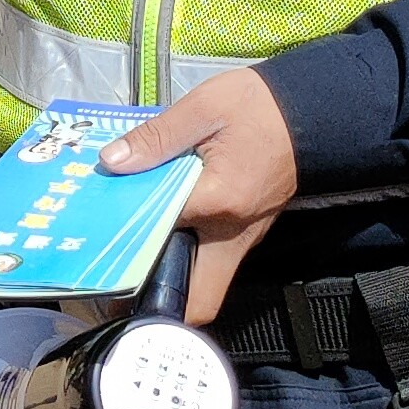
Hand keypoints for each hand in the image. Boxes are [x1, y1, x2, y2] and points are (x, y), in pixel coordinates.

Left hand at [100, 69, 301, 324]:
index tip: (98, 242)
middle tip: (118, 279)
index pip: (160, 237)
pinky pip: (212, 259)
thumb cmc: (258, 108)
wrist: (310, 113)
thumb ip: (156, 137)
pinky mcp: (246, 234)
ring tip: (128, 253)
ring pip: (204, 283)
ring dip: (169, 276)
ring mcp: (243, 240)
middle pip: (198, 299)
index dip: (127, 241)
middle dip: (157, 300)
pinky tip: (158, 227)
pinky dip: (185, 253)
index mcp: (218, 204)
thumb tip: (111, 162)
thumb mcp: (203, 109)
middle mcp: (233, 236)